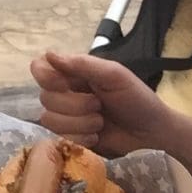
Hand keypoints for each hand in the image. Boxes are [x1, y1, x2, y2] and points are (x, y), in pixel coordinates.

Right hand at [30, 51, 174, 156]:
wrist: (152, 132)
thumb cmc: (137, 98)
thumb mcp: (114, 75)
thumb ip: (82, 64)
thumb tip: (49, 54)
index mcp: (72, 73)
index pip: (39, 68)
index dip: (46, 78)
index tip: (65, 85)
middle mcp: (64, 93)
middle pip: (45, 98)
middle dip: (74, 105)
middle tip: (99, 106)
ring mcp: (66, 117)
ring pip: (50, 120)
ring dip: (78, 123)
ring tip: (99, 122)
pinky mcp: (70, 137)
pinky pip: (59, 138)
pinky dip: (80, 138)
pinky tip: (96, 136)